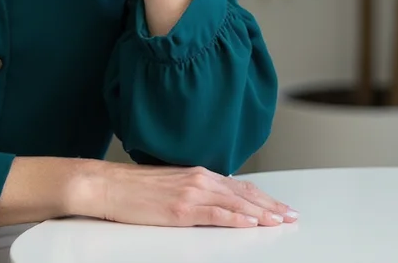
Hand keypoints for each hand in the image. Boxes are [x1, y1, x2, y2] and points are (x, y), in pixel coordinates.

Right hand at [74, 162, 298, 227]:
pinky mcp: (182, 209)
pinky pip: (217, 214)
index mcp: (194, 173)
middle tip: (292, 215)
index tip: (278, 205)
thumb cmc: (130, 187)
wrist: (105, 185)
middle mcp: (197, 179)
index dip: (261, 196)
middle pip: (243, 193)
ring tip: (281, 221)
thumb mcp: (167, 184)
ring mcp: (190, 193)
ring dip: (262, 213)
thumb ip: (191, 190)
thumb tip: (209, 202)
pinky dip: (239, 219)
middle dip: (270, 205)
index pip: (237, 186)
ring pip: (236, 203)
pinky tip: (253, 224)